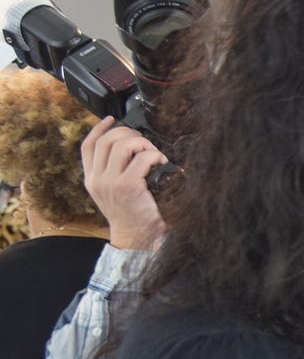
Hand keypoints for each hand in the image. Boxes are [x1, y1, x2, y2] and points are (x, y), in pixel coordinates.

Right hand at [81, 117, 167, 249]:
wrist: (137, 238)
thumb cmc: (133, 216)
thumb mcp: (114, 193)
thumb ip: (113, 173)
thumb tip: (127, 150)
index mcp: (92, 180)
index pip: (88, 146)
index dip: (99, 128)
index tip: (111, 119)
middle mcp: (97, 180)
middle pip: (106, 140)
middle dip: (127, 133)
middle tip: (144, 142)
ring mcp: (111, 182)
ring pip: (122, 145)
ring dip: (142, 143)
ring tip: (153, 152)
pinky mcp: (128, 186)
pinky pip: (142, 158)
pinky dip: (154, 155)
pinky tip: (161, 163)